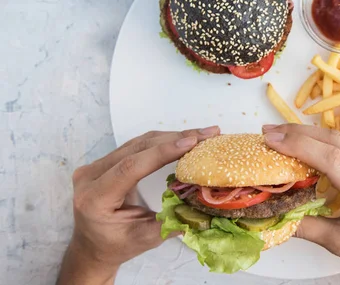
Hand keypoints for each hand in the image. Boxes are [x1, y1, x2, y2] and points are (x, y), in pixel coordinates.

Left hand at [57, 126, 219, 284]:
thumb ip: (169, 224)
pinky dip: (161, 141)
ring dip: (171, 137)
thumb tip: (201, 210)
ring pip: (138, 143)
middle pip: (137, 148)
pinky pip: (136, 146)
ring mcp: (96, 165)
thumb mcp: (143, 239)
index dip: (162, 152)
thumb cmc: (115, 246)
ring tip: (201, 134)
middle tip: (207, 134)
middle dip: (174, 139)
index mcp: (95, 198)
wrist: (91, 247)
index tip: (191, 142)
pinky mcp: (106, 161)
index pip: (130, 167)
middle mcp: (90, 176)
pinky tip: (182, 139)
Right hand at [262, 124, 339, 284]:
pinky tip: (309, 145)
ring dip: (312, 134)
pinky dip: (327, 143)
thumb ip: (309, 228)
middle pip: (337, 141)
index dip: (300, 146)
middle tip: (269, 131)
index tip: (272, 140)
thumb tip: (276, 216)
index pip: (333, 160)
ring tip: (283, 135)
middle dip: (300, 132)